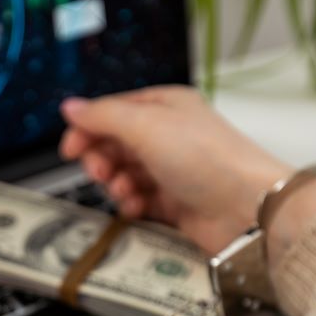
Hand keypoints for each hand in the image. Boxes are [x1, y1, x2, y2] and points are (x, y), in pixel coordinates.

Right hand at [59, 85, 315, 264]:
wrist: (246, 209)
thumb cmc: (206, 159)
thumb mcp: (145, 125)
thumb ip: (102, 116)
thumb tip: (70, 108)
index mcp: (165, 106)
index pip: (113, 112)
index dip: (88, 129)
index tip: (69, 150)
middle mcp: (169, 136)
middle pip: (115, 145)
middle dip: (101, 159)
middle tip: (100, 172)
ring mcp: (173, 170)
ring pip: (125, 175)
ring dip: (116, 184)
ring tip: (124, 191)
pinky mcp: (176, 203)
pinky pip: (140, 201)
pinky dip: (132, 204)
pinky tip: (136, 207)